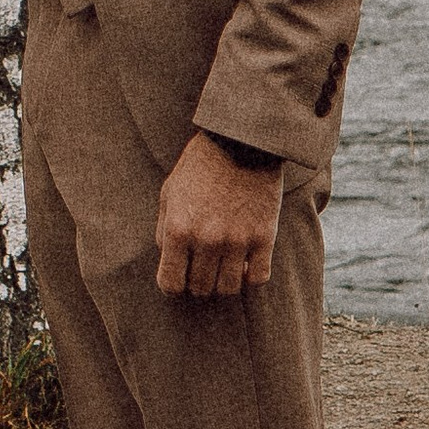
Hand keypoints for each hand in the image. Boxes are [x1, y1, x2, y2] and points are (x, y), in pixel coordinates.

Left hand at [154, 131, 282, 299]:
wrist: (241, 140)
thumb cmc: (200, 165)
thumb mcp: (169, 191)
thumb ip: (164, 229)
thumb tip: (167, 258)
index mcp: (179, 229)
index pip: (170, 283)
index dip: (172, 286)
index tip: (178, 279)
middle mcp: (206, 240)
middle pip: (200, 288)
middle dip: (197, 284)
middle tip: (202, 271)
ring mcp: (237, 240)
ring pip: (229, 288)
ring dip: (223, 283)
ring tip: (223, 269)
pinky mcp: (264, 236)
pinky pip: (258, 278)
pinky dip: (251, 278)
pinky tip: (246, 265)